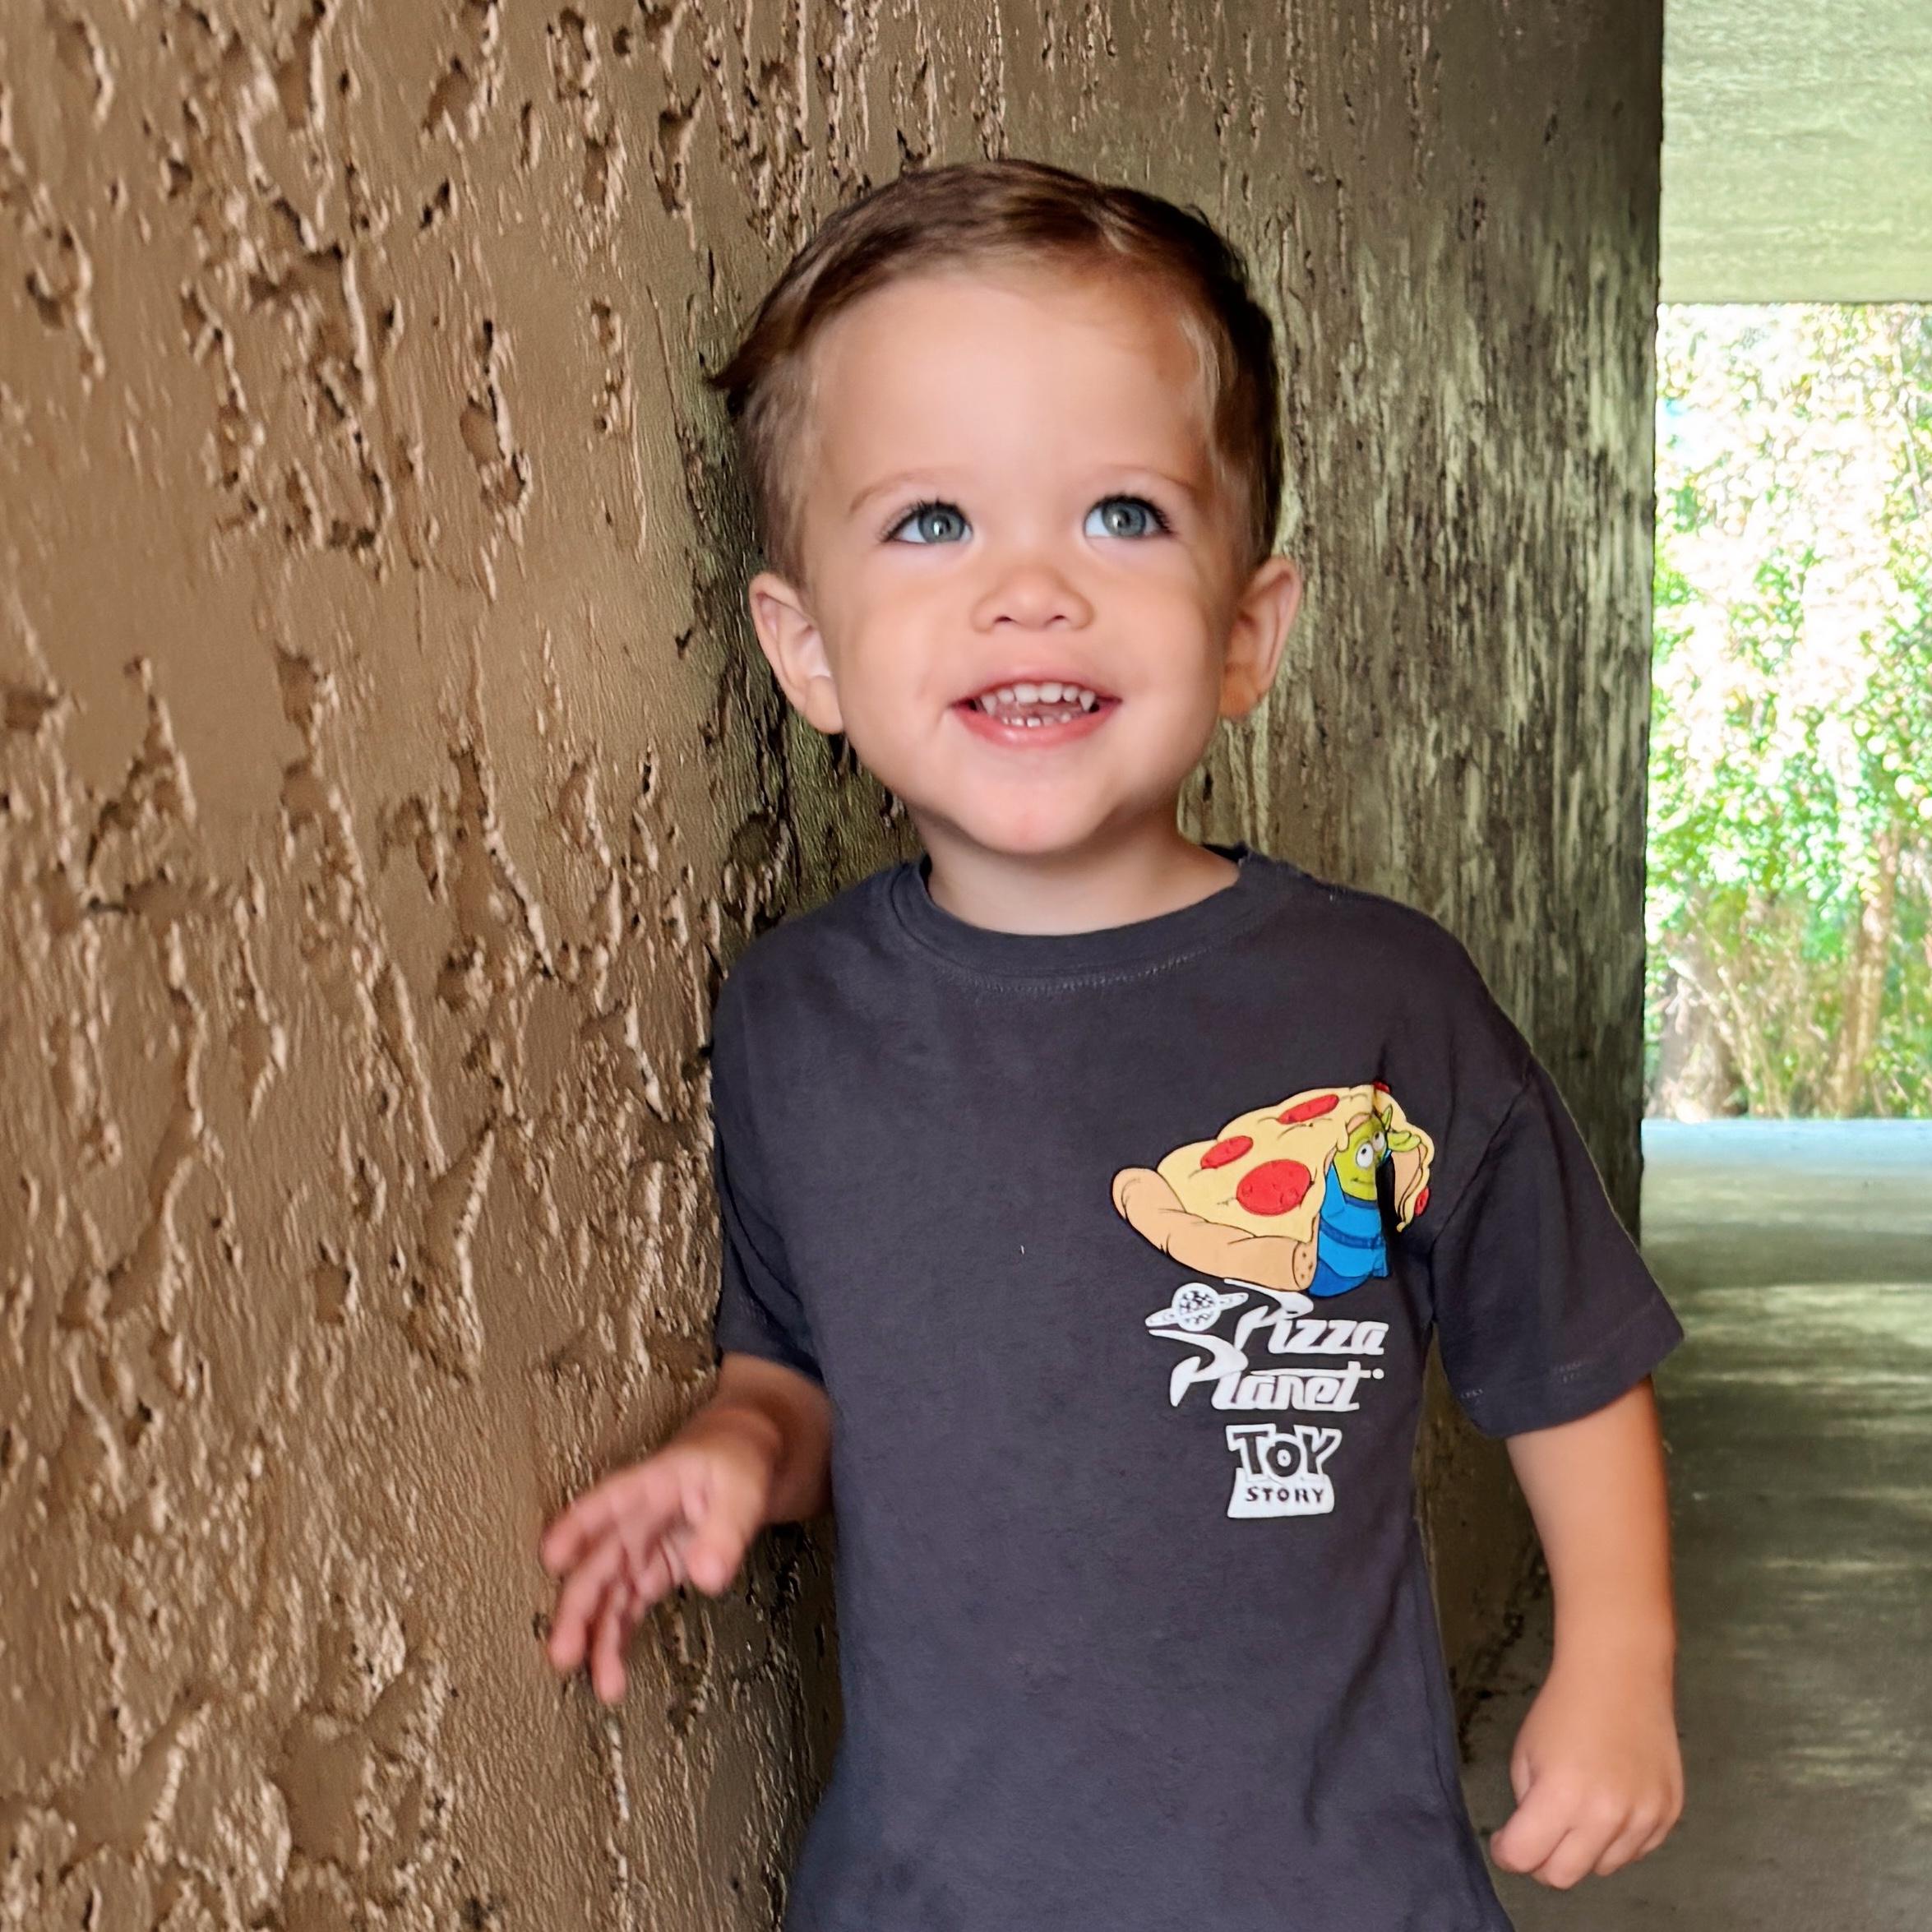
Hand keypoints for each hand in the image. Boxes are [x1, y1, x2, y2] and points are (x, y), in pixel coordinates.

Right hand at [540, 1420, 774, 1704]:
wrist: (748, 1459)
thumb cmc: (737, 1462)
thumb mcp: (742, 1489)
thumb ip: (726, 1531)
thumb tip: (707, 1578)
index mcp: (651, 1485)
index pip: (607, 1504)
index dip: (578, 1527)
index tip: (552, 1557)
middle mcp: (636, 1520)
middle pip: (599, 1564)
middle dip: (579, 1608)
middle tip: (565, 1651)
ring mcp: (642, 1548)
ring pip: (609, 1594)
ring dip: (599, 1636)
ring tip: (602, 1684)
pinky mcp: (655, 1570)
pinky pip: (628, 1606)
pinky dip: (619, 1637)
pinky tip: (611, 1670)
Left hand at [1489, 1649, 1683, 1887]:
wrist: (1619, 1674)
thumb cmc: (1563, 1709)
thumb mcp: (1525, 1753)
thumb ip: (1527, 1806)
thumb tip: (1534, 1842)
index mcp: (1561, 1796)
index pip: (1524, 1858)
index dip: (1507, 1853)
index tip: (1505, 1842)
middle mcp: (1606, 1816)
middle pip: (1564, 1876)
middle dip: (1542, 1861)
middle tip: (1538, 1836)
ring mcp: (1644, 1818)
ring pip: (1603, 1868)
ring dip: (1583, 1851)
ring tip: (1578, 1810)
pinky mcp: (1669, 1814)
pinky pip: (1636, 1851)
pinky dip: (1617, 1840)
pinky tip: (1609, 1803)